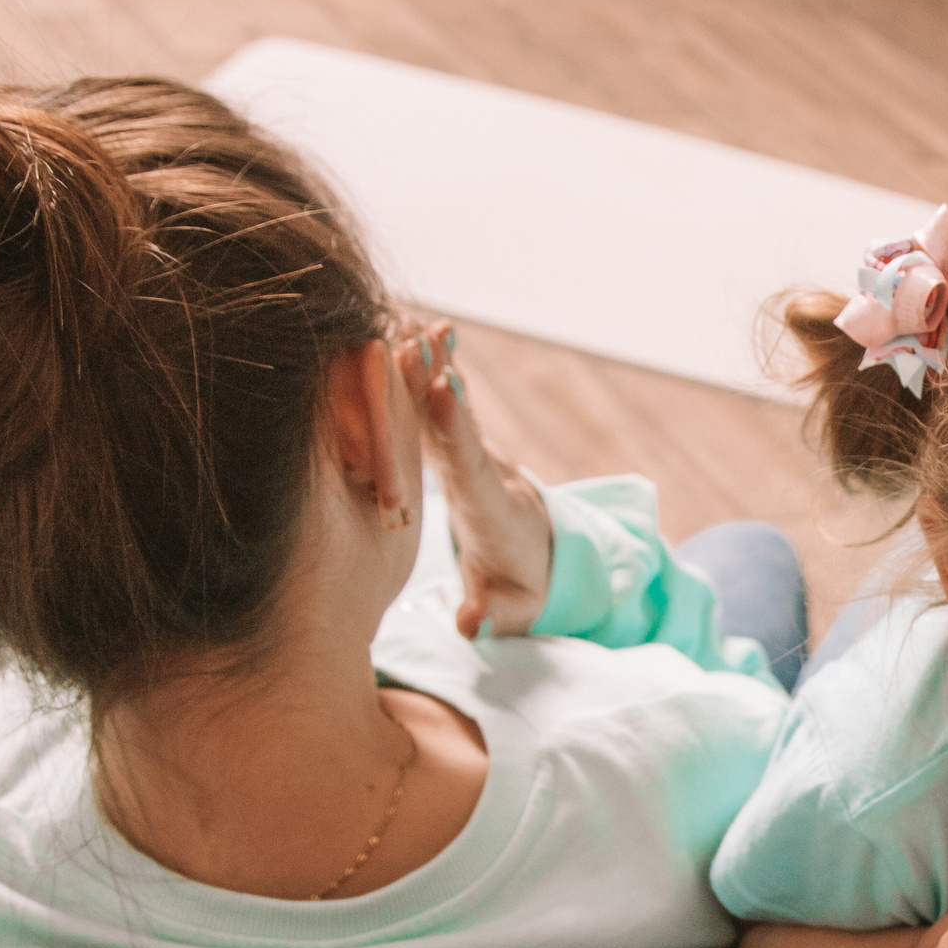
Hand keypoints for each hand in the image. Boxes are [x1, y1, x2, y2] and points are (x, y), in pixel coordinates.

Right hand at [402, 321, 552, 637]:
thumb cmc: (522, 590)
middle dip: (434, 385)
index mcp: (493, 510)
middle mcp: (483, 474)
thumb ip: (492, 615)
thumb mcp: (514, 612)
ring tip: (411, 325)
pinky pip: (437, 412)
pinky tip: (405, 337)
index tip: (443, 387)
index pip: (470, 465)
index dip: (455, 428)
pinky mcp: (458, 451)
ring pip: (444, 411)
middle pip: (455, 427)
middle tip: (415, 340)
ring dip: (428, 370)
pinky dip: (423, 377)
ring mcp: (471, 458)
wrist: (542, 559)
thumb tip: (469, 623)